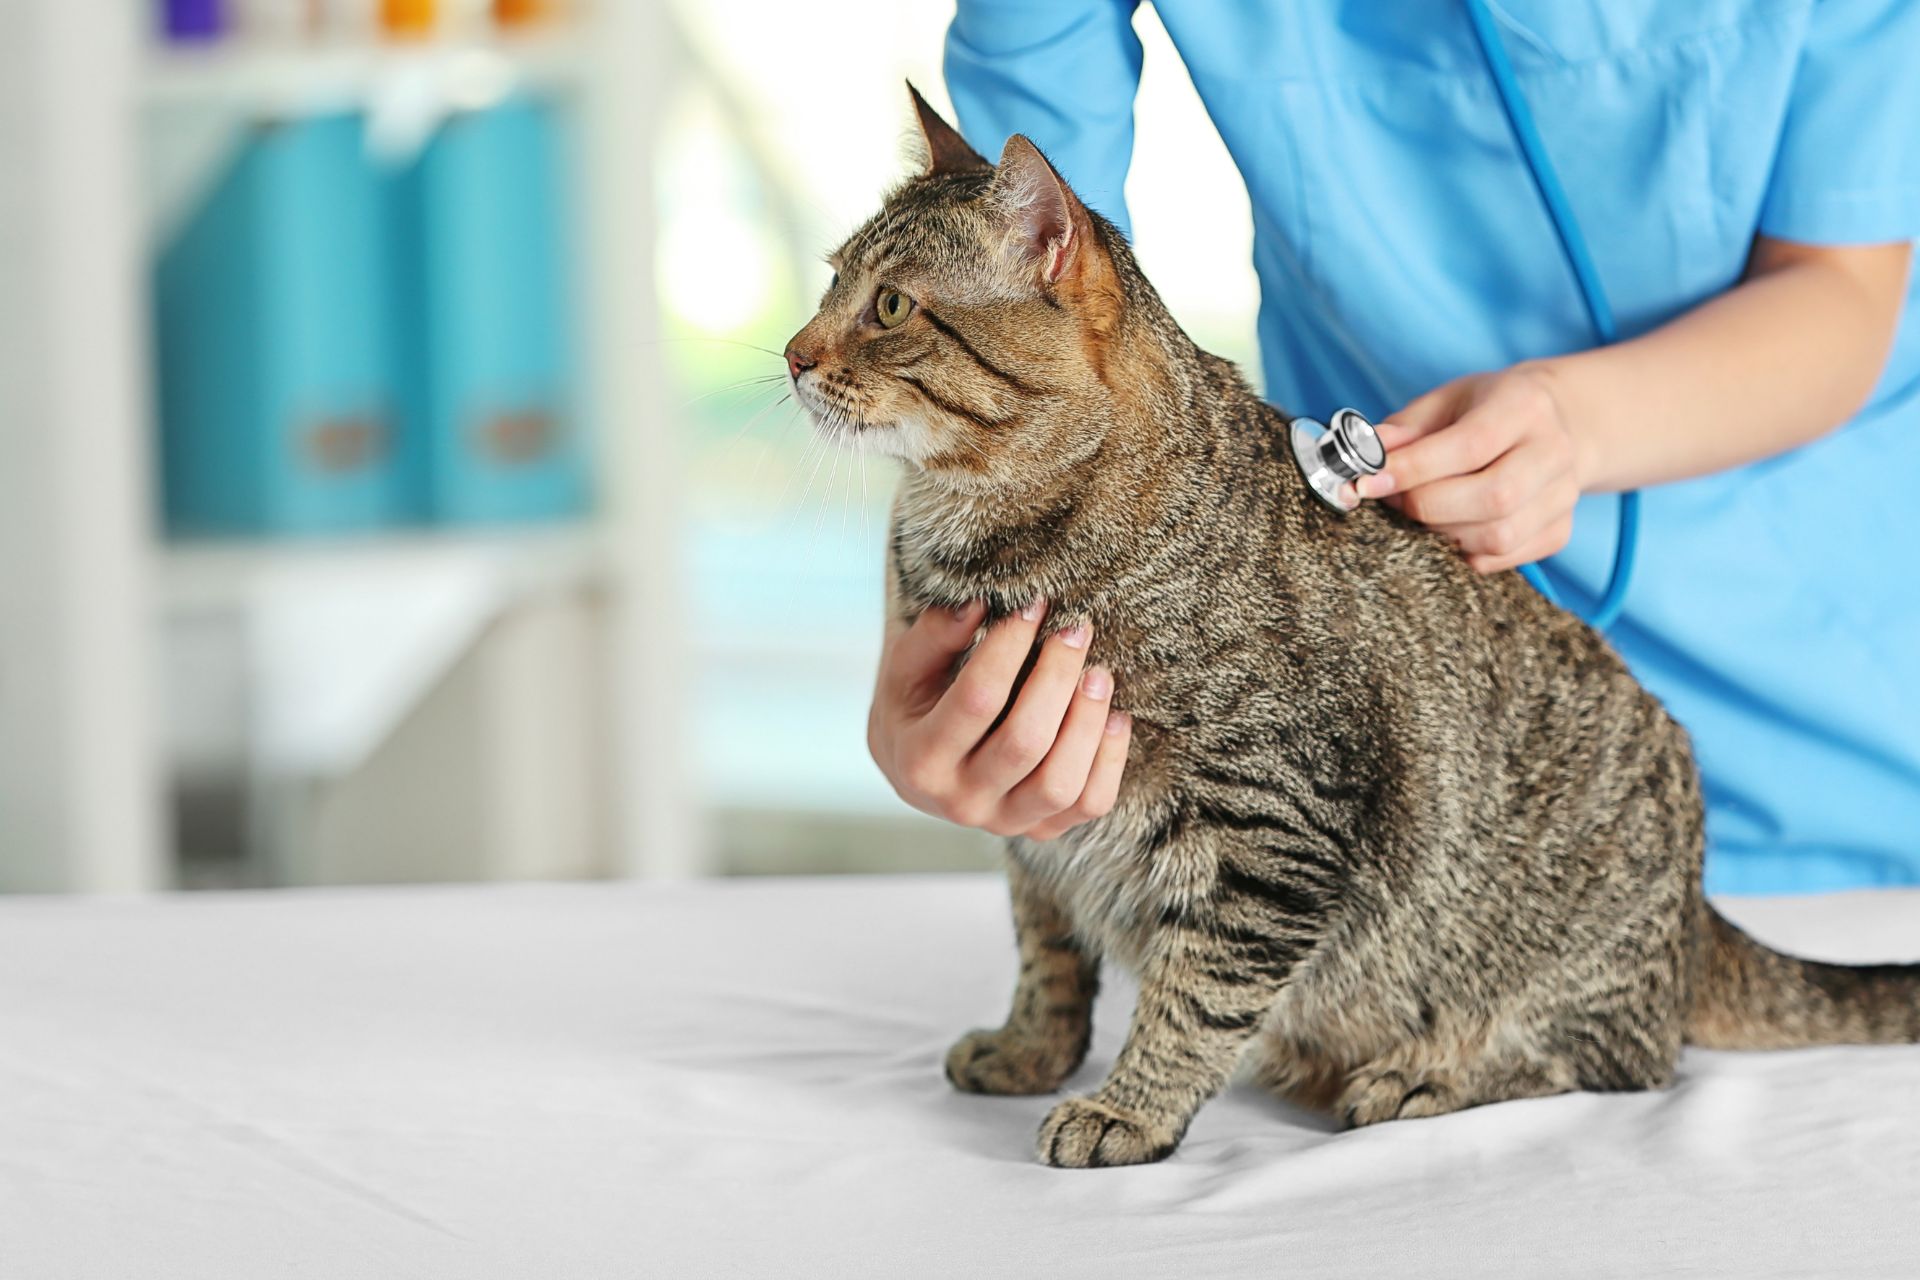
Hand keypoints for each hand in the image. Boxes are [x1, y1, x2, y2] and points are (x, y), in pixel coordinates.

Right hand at [867, 599, 1131, 839]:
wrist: (916, 766)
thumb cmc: (915, 705)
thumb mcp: (907, 667)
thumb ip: (936, 634)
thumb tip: (980, 605)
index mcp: (920, 760)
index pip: (977, 698)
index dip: (1010, 646)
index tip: (1034, 605)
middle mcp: (959, 801)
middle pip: (1025, 742)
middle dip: (1058, 675)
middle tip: (1075, 628)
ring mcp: (1003, 822)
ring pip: (1061, 783)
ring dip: (1088, 720)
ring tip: (1098, 672)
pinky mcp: (1041, 829)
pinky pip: (1091, 804)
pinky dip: (1110, 760)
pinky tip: (1114, 716)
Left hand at [1362, 363, 1592, 573]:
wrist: (1553, 423)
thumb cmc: (1485, 411)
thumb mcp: (1444, 402)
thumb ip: (1403, 429)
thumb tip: (1365, 456)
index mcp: (1524, 405)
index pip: (1472, 445)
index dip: (1415, 469)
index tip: (1369, 483)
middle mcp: (1554, 450)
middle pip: (1493, 496)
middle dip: (1427, 506)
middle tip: (1395, 499)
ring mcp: (1564, 495)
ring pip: (1499, 536)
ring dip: (1444, 532)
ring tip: (1423, 512)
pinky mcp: (1561, 530)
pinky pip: (1504, 557)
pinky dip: (1466, 551)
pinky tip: (1452, 527)